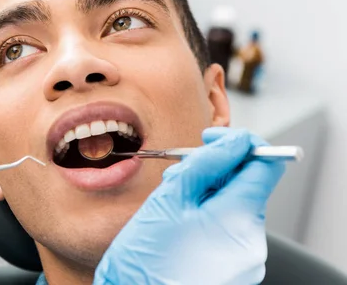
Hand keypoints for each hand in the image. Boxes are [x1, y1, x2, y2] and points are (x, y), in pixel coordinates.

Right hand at [94, 128, 285, 284]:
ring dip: (208, 195)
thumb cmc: (145, 260)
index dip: (240, 143)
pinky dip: (208, 218)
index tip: (213, 140)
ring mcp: (246, 260)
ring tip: (173, 205)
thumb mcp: (169, 200)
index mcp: (238, 219)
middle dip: (215, 171)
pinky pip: (229, 230)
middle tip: (178, 176)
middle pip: (246, 185)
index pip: (266, 163)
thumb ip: (206, 164)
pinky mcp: (236, 270)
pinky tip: (180, 225)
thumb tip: (233, 141)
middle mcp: (252, 242)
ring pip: (235, 206)